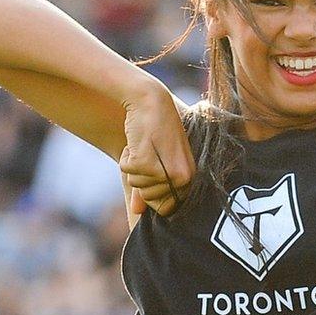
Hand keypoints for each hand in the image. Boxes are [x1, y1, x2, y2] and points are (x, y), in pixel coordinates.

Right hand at [118, 82, 194, 216]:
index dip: (152, 193)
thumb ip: (149, 187)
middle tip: (149, 153)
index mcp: (190, 178)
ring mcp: (165, 172)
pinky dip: (125, 157)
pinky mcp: (147, 163)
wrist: (151, 102)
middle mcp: (182, 178)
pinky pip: (126, 171)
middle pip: (149, 199)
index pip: (166, 208)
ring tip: (144, 145)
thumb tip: (137, 211)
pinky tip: (137, 142)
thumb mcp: (157, 161)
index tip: (154, 171)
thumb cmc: (156, 132)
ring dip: (133, 165)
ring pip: (136, 185)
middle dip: (141, 178)